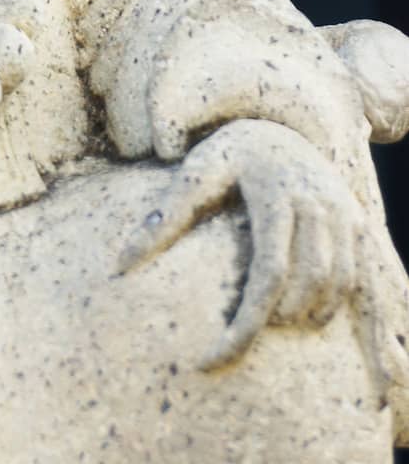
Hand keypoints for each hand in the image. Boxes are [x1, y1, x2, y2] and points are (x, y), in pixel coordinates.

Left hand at [119, 119, 362, 367]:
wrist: (275, 126)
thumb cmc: (226, 154)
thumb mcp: (192, 175)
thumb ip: (161, 218)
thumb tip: (119, 263)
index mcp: (275, 193)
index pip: (268, 272)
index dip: (244, 322)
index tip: (212, 357)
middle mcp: (317, 204)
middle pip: (306, 285)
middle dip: (277, 319)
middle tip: (243, 332)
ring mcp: (344, 216)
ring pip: (338, 286)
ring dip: (311, 316)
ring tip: (276, 323)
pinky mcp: (360, 228)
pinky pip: (374, 285)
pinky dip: (380, 329)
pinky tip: (383, 375)